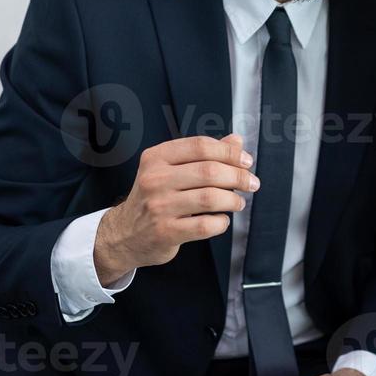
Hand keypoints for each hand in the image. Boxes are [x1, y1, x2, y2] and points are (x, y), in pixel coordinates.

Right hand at [93, 133, 257, 283]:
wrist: (124, 234)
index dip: (229, 152)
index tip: (246, 161)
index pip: (200, 146)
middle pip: (209, 171)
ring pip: (209, 198)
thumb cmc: (154, 198)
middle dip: (238, 177)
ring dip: (233, 200)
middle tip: (251, 183)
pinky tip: (221, 220)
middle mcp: (155, 179)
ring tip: (238, 202)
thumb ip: (203, 155)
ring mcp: (158, 206)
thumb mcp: (170, 170)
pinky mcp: (165, 232)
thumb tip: (236, 141)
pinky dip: (221, 222)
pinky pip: (204, 225)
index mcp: (156, 158)